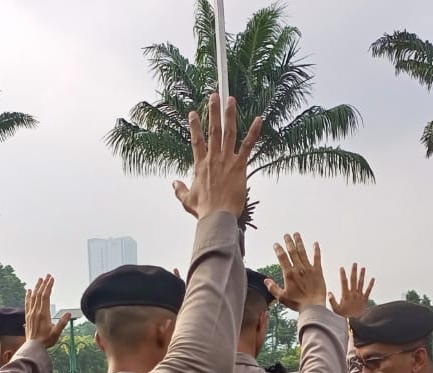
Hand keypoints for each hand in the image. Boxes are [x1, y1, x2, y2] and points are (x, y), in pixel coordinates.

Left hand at [24, 275, 72, 348]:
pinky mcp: (28, 316)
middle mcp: (36, 312)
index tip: (51, 279)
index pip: (46, 296)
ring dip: (37, 287)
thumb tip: (68, 313)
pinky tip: (29, 290)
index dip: (48, 286)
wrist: (33, 346)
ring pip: (33, 297)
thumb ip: (62, 323)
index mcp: (43, 314)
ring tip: (39, 279)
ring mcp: (31, 313)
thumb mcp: (56, 333)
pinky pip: (27, 303)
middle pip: (39, 294)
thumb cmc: (46, 341)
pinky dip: (28, 296)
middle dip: (44, 284)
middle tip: (47, 276)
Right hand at [173, 93, 262, 220]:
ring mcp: (226, 161)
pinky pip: (247, 145)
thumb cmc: (204, 210)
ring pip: (228, 133)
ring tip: (230, 99)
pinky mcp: (239, 166)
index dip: (194, 126)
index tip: (193, 113)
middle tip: (214, 96)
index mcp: (200, 166)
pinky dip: (253, 132)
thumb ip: (180, 190)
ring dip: (229, 115)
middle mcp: (213, 159)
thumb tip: (174, 183)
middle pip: (212, 130)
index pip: (196, 141)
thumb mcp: (187, 200)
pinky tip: (258, 119)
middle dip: (213, 112)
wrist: (217, 217)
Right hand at [266, 234, 327, 310]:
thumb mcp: (281, 297)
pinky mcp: (318, 271)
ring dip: (299, 242)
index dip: (278, 249)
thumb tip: (265, 281)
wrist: (313, 306)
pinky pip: (317, 258)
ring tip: (297, 234)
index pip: (282, 257)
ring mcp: (308, 269)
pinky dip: (316, 250)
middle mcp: (298, 269)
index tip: (276, 244)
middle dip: (289, 242)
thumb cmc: (297, 303)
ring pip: (303, 252)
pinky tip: (315, 244)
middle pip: (292, 251)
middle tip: (287, 235)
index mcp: (289, 274)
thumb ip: (273, 288)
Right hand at [328, 263, 374, 318]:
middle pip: (353, 280)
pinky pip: (368, 291)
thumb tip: (329, 293)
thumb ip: (332, 301)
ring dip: (362, 275)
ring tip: (363, 268)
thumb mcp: (336, 310)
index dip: (343, 275)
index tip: (342, 268)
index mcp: (346, 296)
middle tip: (355, 264)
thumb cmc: (344, 317)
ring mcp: (360, 296)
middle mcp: (353, 294)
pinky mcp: (365, 300)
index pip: (344, 283)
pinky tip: (373, 279)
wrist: (355, 323)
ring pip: (361, 284)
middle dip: (354, 271)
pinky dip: (371, 285)